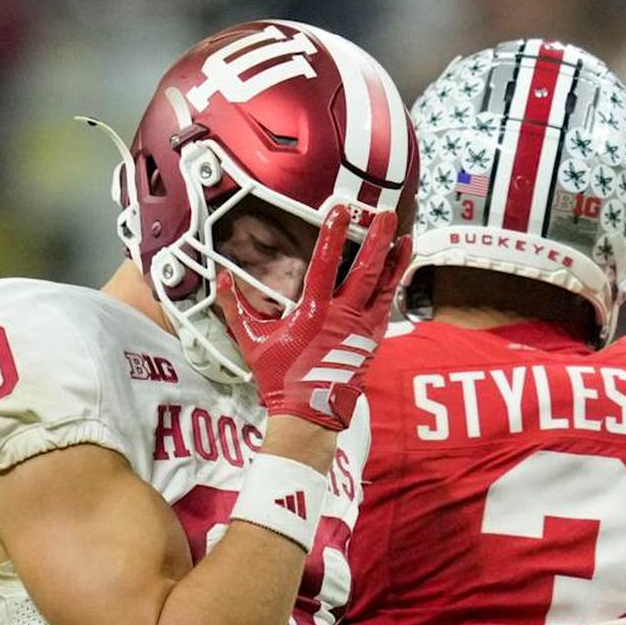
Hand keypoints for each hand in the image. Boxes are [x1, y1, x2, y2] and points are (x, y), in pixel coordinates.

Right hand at [217, 206, 409, 429]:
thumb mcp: (251, 340)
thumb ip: (235, 306)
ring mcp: (362, 329)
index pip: (326, 264)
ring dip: (395, 261)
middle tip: (386, 214)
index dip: (334, 235)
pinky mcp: (372, 341)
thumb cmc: (280, 377)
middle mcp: (343, 317)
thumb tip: (221, 277)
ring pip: (384, 288)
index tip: (341, 210)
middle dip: (377, 240)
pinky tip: (397, 272)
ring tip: (404, 236)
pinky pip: (386, 307)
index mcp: (315, 313)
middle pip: (366, 271)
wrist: (309, 414)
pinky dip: (393, 287)